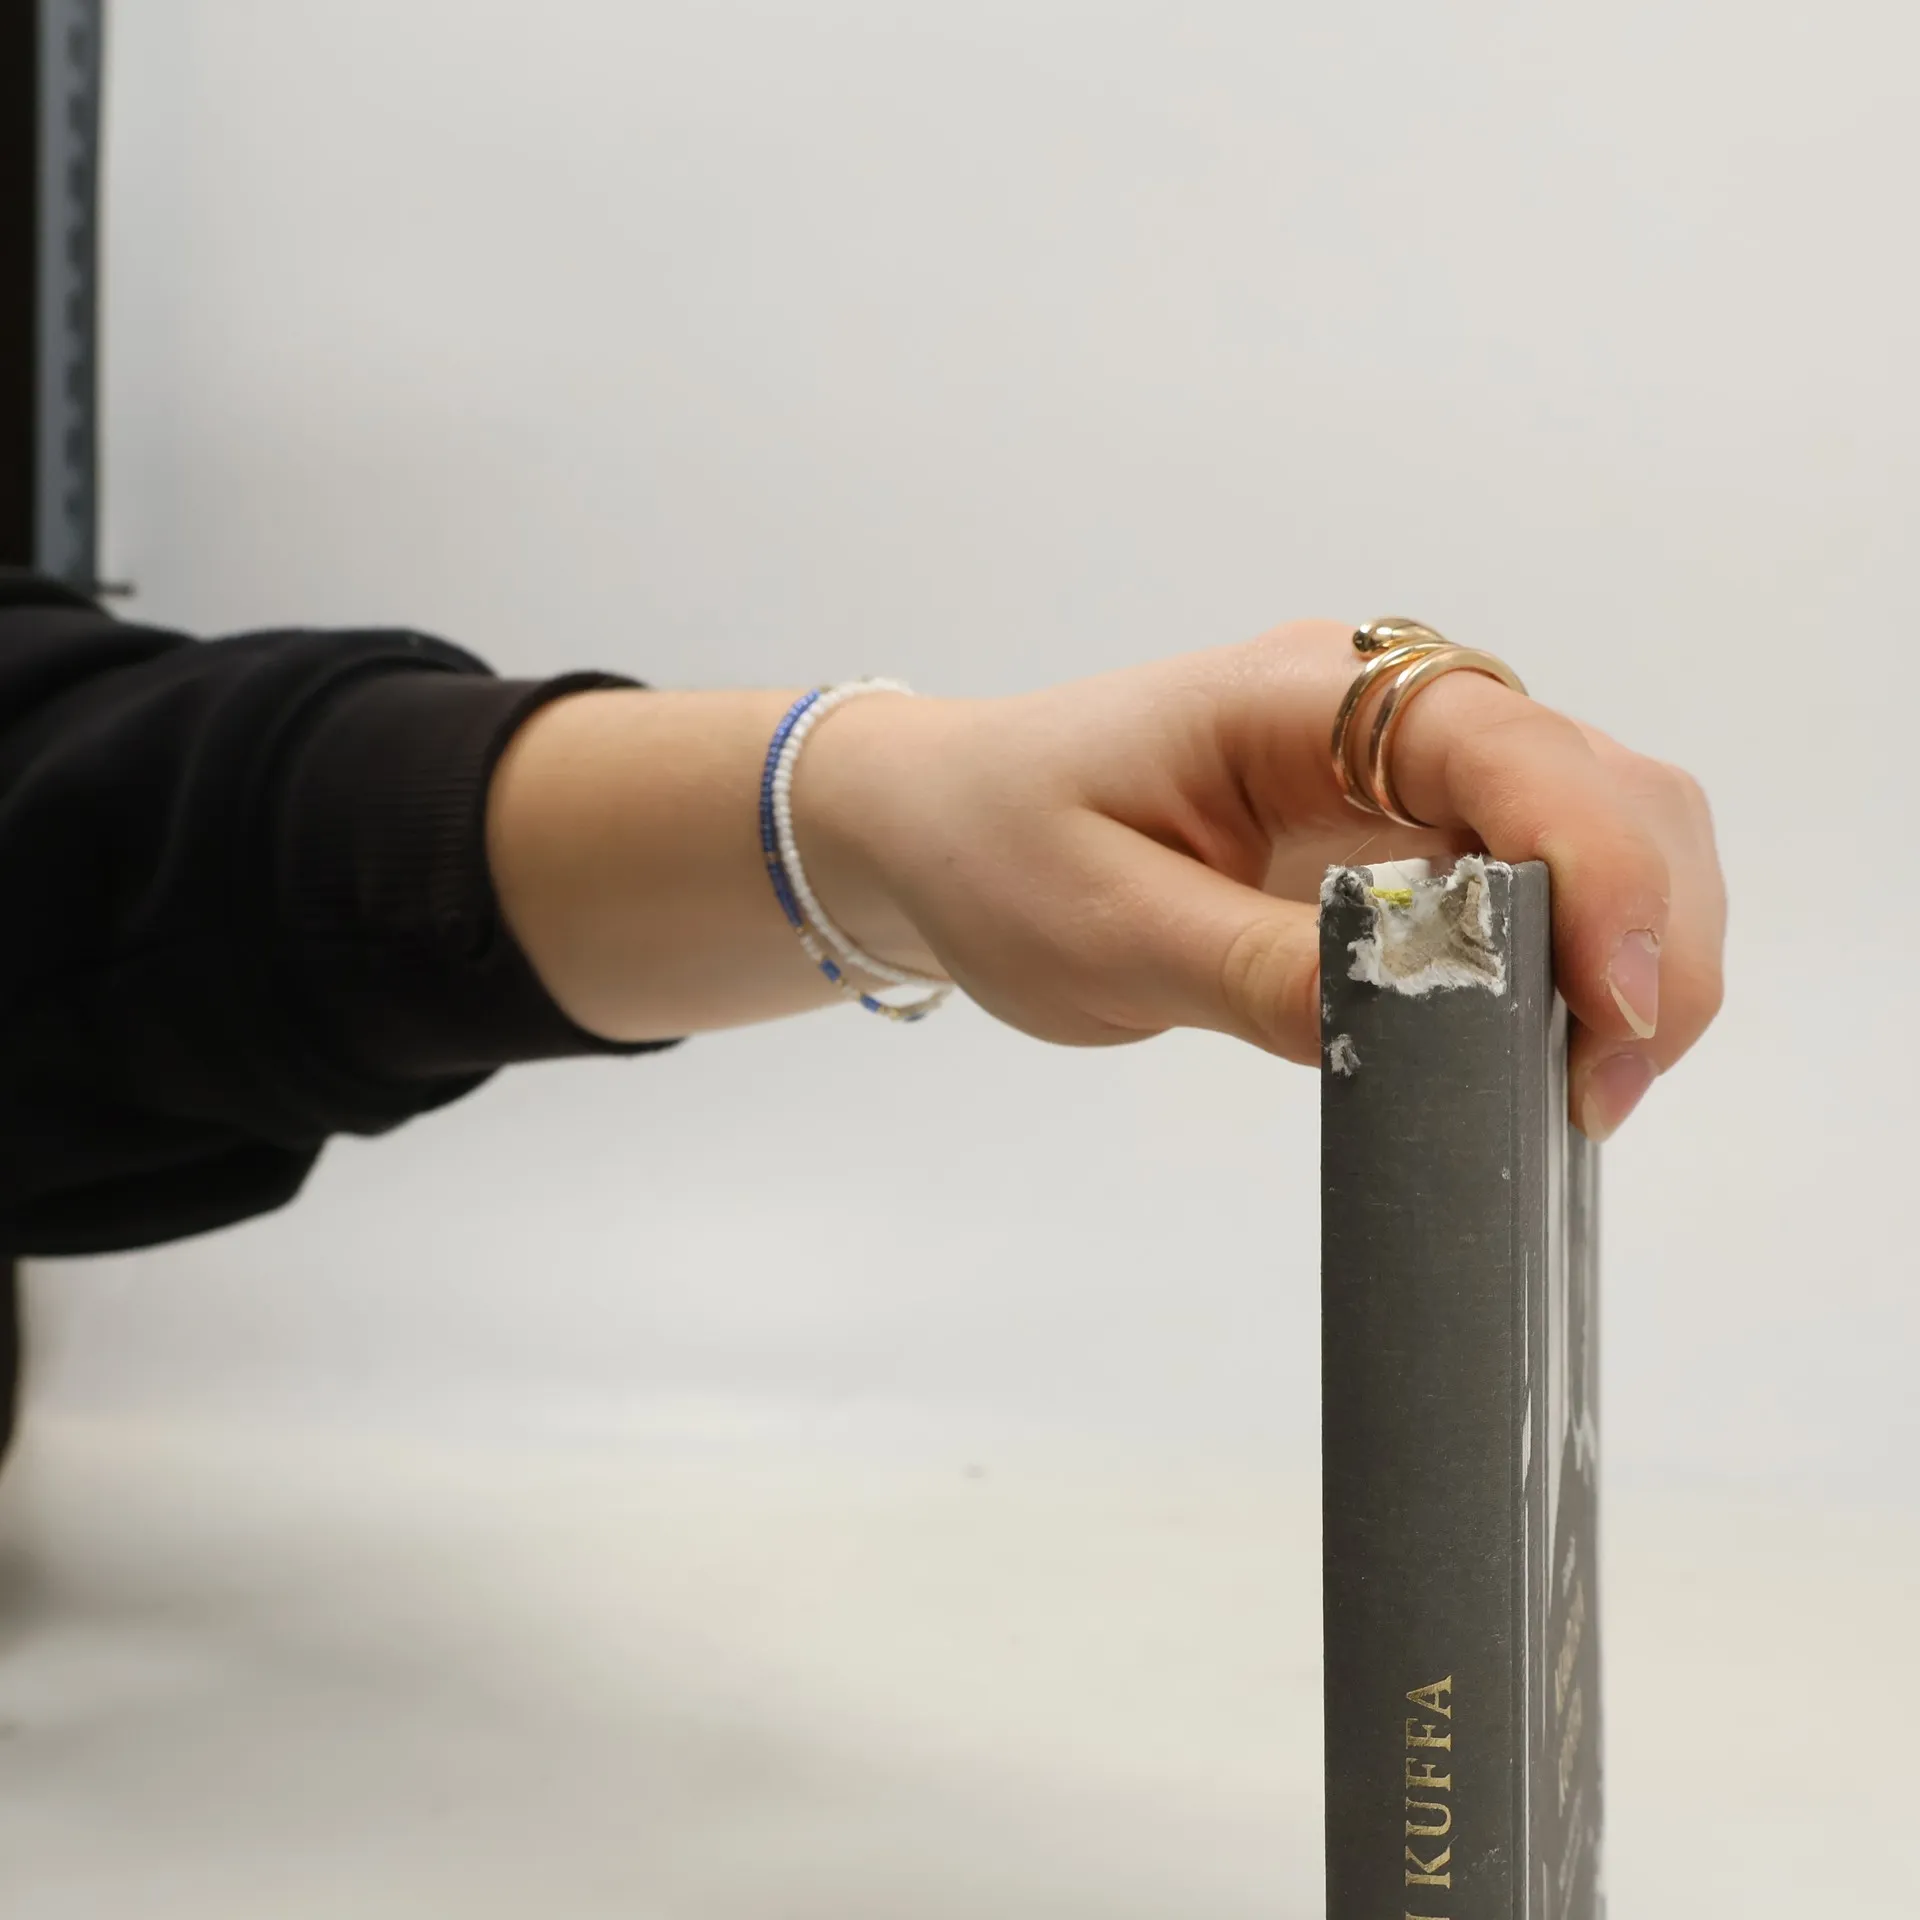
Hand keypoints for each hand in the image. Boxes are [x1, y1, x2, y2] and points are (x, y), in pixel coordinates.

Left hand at [801, 621, 1724, 1138]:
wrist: (937, 830)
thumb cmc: (993, 852)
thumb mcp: (1105, 932)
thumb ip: (1262, 972)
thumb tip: (1423, 1020)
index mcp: (1300, 697)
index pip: (1510, 751)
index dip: (1595, 873)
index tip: (1613, 1012)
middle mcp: (1377, 712)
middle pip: (1600, 781)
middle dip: (1647, 927)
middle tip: (1605, 1087)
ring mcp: (1397, 769)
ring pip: (1595, 823)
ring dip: (1631, 945)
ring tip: (1589, 1084)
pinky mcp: (1398, 831)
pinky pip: (1532, 877)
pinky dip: (1573, 959)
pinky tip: (1546, 1046)